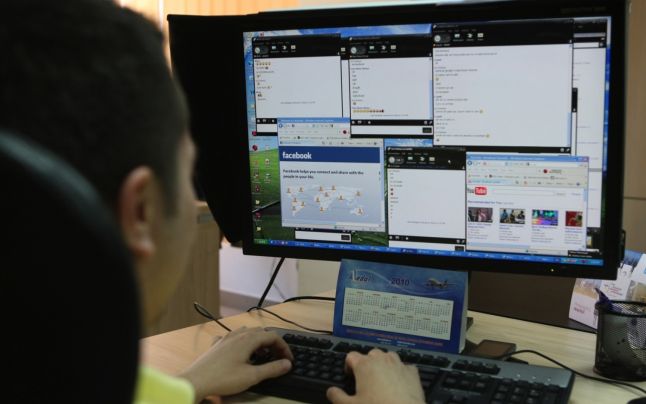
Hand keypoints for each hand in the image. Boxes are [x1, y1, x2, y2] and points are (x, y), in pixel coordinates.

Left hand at [178, 327, 292, 400]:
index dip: (284, 347)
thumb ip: (272, 369)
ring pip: (246, 332)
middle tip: (277, 357)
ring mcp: (225, 338)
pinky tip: (239, 351)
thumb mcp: (252, 376)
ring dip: (257, 341)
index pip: (273, 336)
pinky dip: (241, 342)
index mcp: (248, 339)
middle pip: (261, 332)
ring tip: (261, 354)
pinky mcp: (216, 345)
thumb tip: (287, 364)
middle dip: (272, 343)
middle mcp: (237, 334)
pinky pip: (232, 337)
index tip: (288, 360)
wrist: (196, 381)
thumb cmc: (224, 379)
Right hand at [327, 349, 424, 403]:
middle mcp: (381, 359)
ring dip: (384, 364)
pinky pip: (404, 366)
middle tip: (366, 380)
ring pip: (388, 356)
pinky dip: (400, 372)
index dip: (348, 365)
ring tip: (382, 378)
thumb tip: (331, 391)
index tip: (350, 376)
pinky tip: (399, 383)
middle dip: (367, 363)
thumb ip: (337, 397)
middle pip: (370, 354)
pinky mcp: (412, 372)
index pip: (351, 356)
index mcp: (364, 365)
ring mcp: (398, 364)